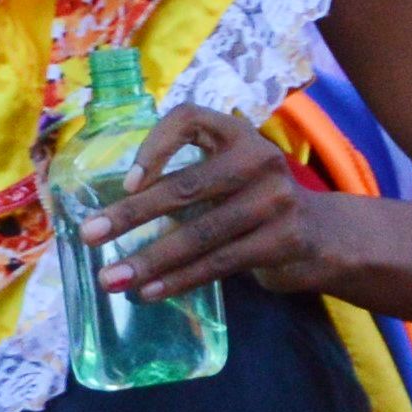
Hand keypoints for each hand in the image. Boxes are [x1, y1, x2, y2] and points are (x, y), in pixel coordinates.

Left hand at [82, 108, 333, 301]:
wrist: (322, 236)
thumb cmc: (252, 202)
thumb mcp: (226, 176)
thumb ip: (184, 181)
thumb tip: (112, 215)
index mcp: (237, 134)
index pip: (189, 119)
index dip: (155, 145)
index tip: (127, 181)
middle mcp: (259, 159)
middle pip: (186, 187)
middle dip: (131, 215)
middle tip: (89, 235)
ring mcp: (275, 200)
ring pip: (199, 234)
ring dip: (149, 260)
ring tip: (111, 278)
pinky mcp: (284, 240)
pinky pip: (219, 264)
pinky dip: (180, 280)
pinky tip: (150, 292)